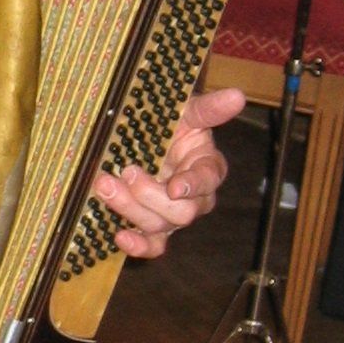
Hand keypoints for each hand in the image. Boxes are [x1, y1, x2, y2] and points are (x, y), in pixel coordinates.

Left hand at [92, 86, 244, 260]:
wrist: (140, 139)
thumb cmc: (168, 125)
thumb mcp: (185, 111)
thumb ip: (208, 108)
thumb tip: (238, 96)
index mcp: (208, 167)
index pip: (209, 179)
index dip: (194, 185)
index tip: (175, 186)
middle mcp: (194, 198)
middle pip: (182, 212)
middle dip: (151, 195)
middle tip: (127, 171)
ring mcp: (172, 216)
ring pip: (160, 226)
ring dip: (130, 209)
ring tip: (105, 185)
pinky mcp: (152, 229)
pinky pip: (152, 247)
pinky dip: (137, 246)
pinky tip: (119, 236)